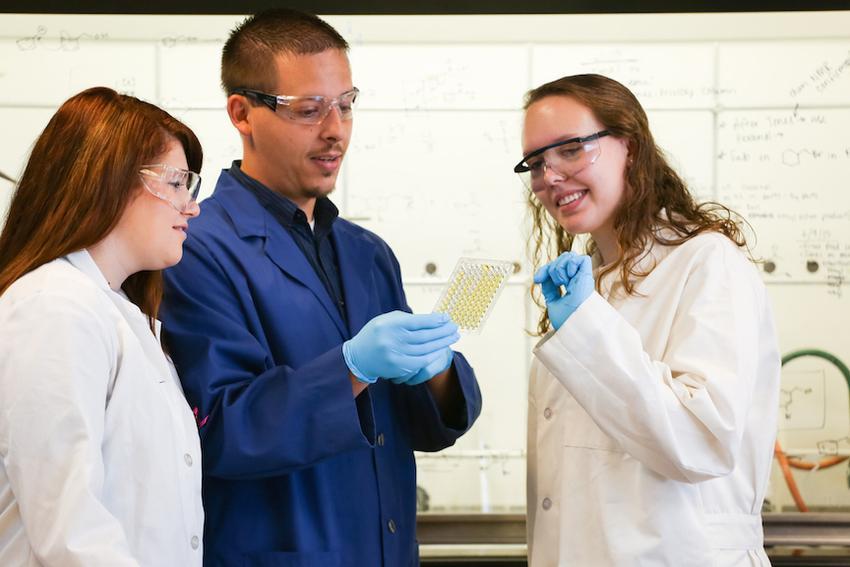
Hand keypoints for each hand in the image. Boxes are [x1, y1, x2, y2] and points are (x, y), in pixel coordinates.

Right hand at [343, 311, 459, 383]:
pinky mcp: (398, 367)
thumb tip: (434, 320)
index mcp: (390, 324)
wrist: (359, 357)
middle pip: (424, 336)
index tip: (447, 317)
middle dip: (442, 331)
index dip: (434, 320)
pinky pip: (420, 361)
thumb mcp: (387, 320)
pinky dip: (432, 355)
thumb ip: (407, 319)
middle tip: (455, 327)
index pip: (418, 321)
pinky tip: (441, 349)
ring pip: (425, 349)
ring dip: (441, 343)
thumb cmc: (377, 334)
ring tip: (453, 337)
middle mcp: (392, 339)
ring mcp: (395, 355)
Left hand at [533, 252, 594, 329]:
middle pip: (563, 259)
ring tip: (562, 282)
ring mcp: (582, 279)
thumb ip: (550, 289)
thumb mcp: (553, 302)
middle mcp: (577, 281)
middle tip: (553, 283)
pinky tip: (569, 277)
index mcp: (571, 287)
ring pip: (570, 256)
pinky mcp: (588, 277)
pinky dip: (571, 264)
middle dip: (551, 267)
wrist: (572, 327)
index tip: (536, 279)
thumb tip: (543, 278)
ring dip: (559, 267)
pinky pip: (582, 259)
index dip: (544, 270)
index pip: (556, 268)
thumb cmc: (566, 322)